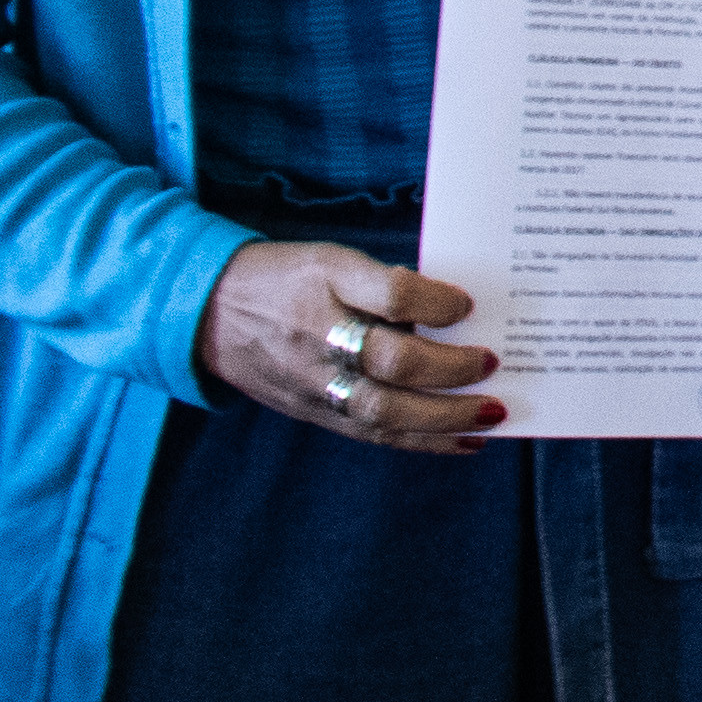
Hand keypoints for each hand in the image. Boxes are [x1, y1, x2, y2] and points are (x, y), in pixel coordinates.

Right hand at [202, 241, 497, 449]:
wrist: (209, 312)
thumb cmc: (287, 278)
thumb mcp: (332, 259)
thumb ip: (386, 282)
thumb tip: (451, 309)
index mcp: (326, 283)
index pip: (390, 293)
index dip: (434, 301)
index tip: (466, 304)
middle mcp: (319, 335)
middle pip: (390, 362)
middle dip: (449, 369)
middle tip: (492, 364)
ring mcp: (314, 382)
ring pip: (384, 411)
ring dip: (445, 418)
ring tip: (492, 416)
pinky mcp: (313, 412)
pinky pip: (372, 433)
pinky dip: (422, 441)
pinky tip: (464, 440)